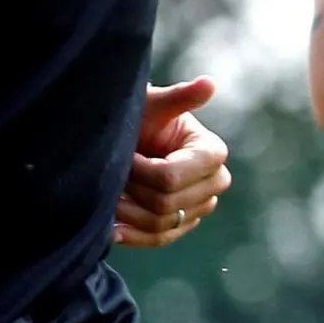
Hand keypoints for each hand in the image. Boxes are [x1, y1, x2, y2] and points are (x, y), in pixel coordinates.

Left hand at [114, 77, 232, 248]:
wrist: (130, 137)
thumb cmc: (140, 115)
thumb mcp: (153, 104)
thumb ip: (178, 97)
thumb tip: (209, 83)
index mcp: (211, 152)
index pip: (170, 178)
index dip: (141, 171)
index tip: (125, 154)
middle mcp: (215, 181)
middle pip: (166, 204)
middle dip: (133, 190)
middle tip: (113, 174)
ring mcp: (200, 206)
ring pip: (160, 224)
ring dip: (128, 212)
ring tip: (108, 195)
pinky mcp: (184, 223)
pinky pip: (160, 239)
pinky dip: (134, 236)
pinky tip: (111, 230)